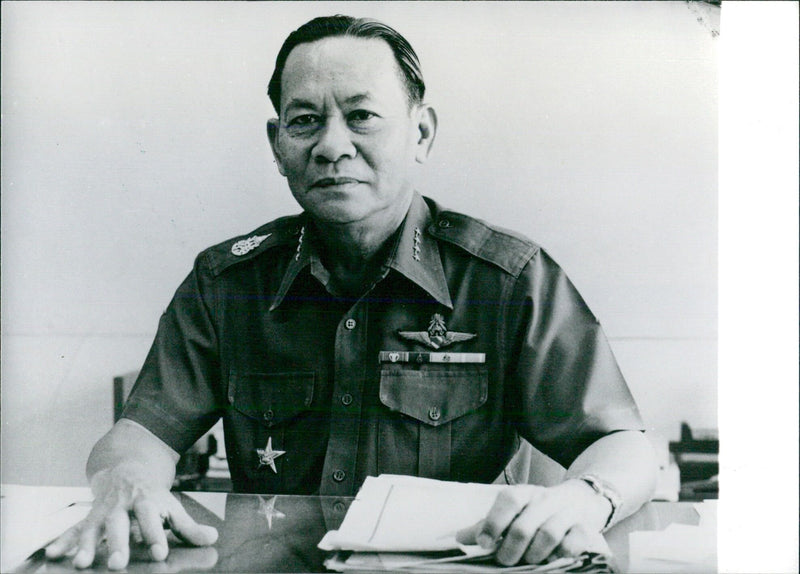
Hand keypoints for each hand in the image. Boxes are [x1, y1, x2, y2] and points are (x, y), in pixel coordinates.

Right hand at [44, 465, 217, 569]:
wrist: (127, 469)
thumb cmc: (153, 496)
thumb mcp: (172, 507)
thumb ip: (188, 526)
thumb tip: (212, 539)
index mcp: (146, 500)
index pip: (152, 518)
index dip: (156, 535)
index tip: (161, 554)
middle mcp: (122, 504)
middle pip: (119, 523)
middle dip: (117, 542)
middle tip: (118, 563)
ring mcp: (102, 510)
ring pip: (92, 526)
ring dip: (85, 545)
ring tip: (81, 564)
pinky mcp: (88, 517)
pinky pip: (73, 528)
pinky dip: (63, 541)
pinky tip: (54, 554)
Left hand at [456, 480, 609, 565]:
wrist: (583, 500)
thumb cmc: (540, 510)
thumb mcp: (515, 511)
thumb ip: (489, 524)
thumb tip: (460, 538)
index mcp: (525, 493)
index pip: (509, 500)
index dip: (494, 522)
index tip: (484, 543)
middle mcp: (545, 499)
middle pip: (524, 525)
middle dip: (511, 549)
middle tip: (505, 561)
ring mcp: (567, 512)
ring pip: (548, 535)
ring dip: (534, 554)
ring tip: (528, 561)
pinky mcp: (585, 528)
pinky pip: (573, 544)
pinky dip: (561, 554)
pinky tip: (553, 558)